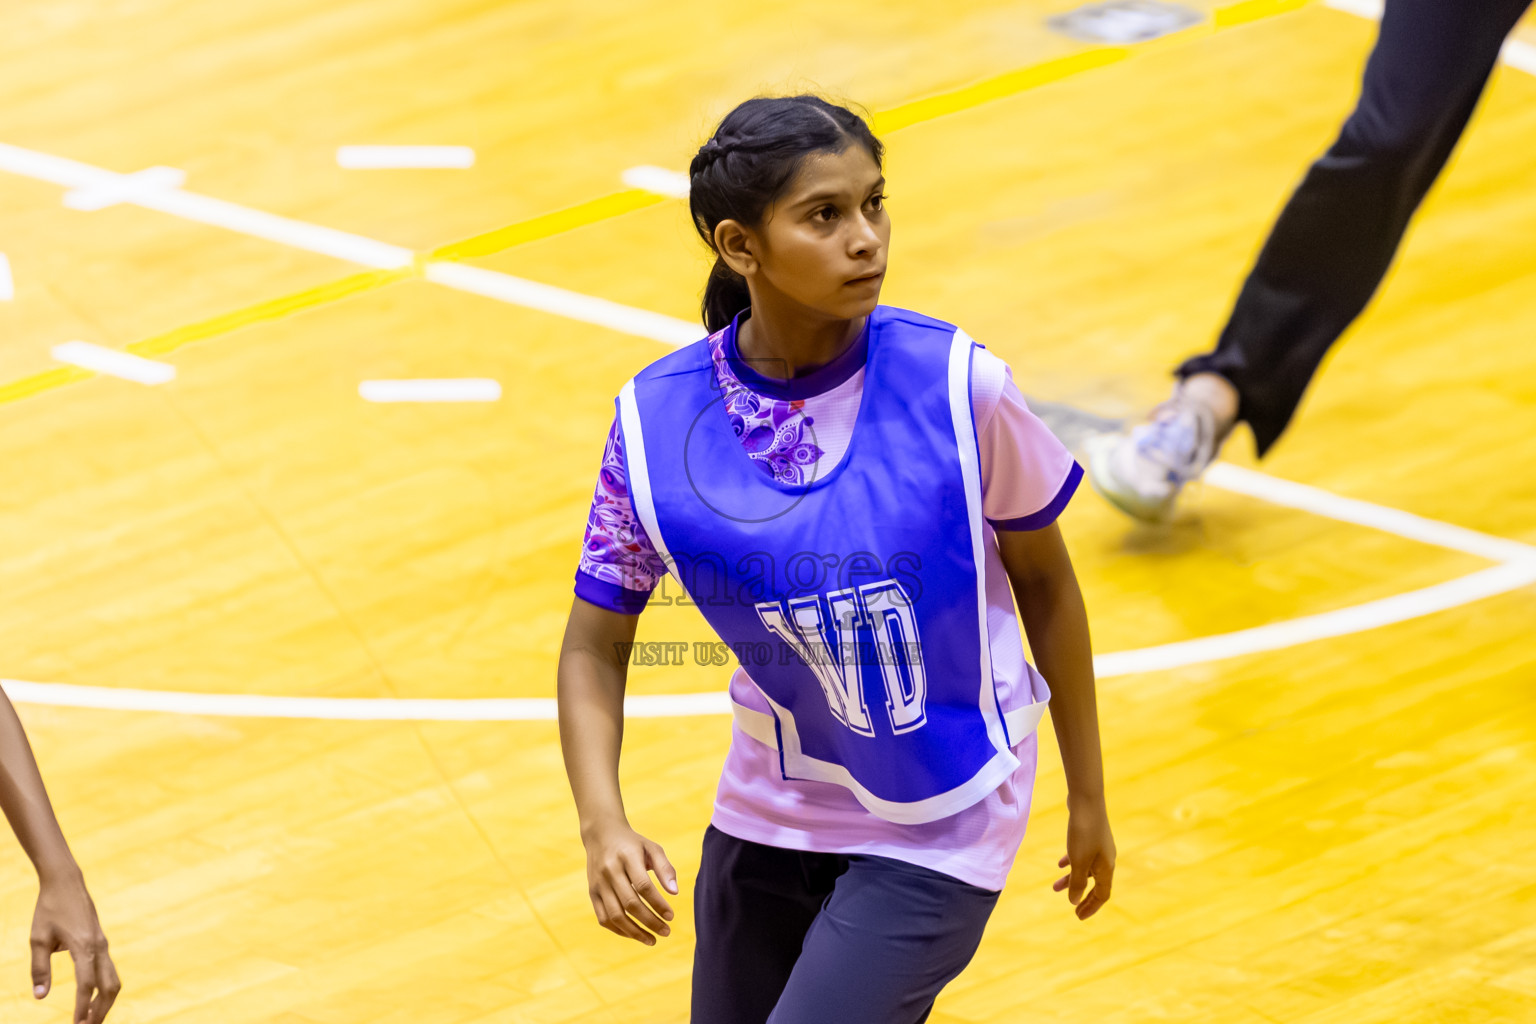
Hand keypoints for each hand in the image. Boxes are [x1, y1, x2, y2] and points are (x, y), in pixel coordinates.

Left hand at [31, 872, 119, 1023]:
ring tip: (91, 1019)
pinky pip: (108, 970)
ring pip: (113, 979)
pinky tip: (92, 998)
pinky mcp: (101, 942)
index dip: (82, 1007)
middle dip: (100, 1010)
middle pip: (109, 986)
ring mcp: (103, 944)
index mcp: (84, 947)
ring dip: (105, 1002)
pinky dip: (104, 988)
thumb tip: (40, 997)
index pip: (87, 984)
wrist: (67, 882)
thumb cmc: (50, 909)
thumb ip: (40, 968)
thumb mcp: (38, 939)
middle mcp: (99, 947)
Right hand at [583, 821, 678, 945]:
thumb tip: (675, 893)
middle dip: (650, 921)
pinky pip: (603, 918)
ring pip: (615, 915)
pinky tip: (635, 934)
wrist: (601, 834)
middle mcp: (610, 870)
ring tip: (652, 940)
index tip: (671, 916)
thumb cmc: (633, 844)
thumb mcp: (652, 848)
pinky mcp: (592, 893)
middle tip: (666, 932)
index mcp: (627, 857)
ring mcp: (598, 883)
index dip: (658, 904)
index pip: (643, 886)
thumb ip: (665, 869)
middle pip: (630, 903)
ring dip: (635, 932)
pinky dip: (619, 930)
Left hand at [1053, 799, 1114, 919]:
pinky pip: (1082, 856)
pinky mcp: (1090, 836)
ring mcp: (1099, 847)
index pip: (1102, 895)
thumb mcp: (1078, 860)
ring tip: (1055, 887)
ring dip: (1072, 879)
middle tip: (1071, 908)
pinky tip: (1060, 864)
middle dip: (1082, 897)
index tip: (1078, 916)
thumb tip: (1074, 901)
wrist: (1086, 800)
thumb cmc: (1083, 832)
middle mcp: (1106, 859)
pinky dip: (1072, 862)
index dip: (1091, 907)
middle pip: (1096, 884)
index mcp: (1106, 868)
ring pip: (1086, 870)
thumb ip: (1076, 882)